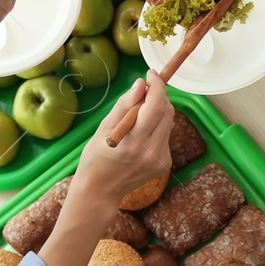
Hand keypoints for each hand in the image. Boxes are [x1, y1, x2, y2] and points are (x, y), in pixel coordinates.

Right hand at [73, 69, 173, 202]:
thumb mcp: (103, 128)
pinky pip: (166, 136)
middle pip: (167, 112)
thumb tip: (140, 85)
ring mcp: (160, 159)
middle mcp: (151, 151)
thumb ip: (124, 106)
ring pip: (168, 123)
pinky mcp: (165, 163)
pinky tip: (141, 137)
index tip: (151, 74)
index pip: (155, 106)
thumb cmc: (96, 157)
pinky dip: (156, 128)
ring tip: (137, 119)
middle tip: (143, 94)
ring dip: (157, 112)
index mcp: (133, 141)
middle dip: (158, 96)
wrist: (101, 190)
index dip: (156, 85)